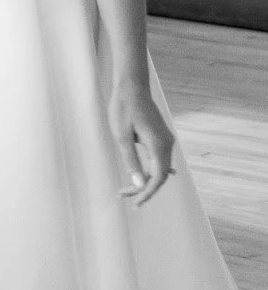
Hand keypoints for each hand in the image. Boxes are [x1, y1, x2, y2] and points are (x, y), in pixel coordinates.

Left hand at [110, 77, 173, 205]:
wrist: (132, 86)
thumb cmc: (123, 108)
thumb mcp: (121, 136)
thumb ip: (131, 161)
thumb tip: (140, 184)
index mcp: (159, 144)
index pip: (159, 177)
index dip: (148, 193)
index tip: (135, 202)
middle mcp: (167, 144)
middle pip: (160, 175)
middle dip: (143, 188)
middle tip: (122, 195)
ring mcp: (166, 140)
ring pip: (159, 168)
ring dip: (144, 180)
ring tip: (125, 189)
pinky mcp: (161, 137)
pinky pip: (158, 160)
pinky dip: (149, 170)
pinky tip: (143, 180)